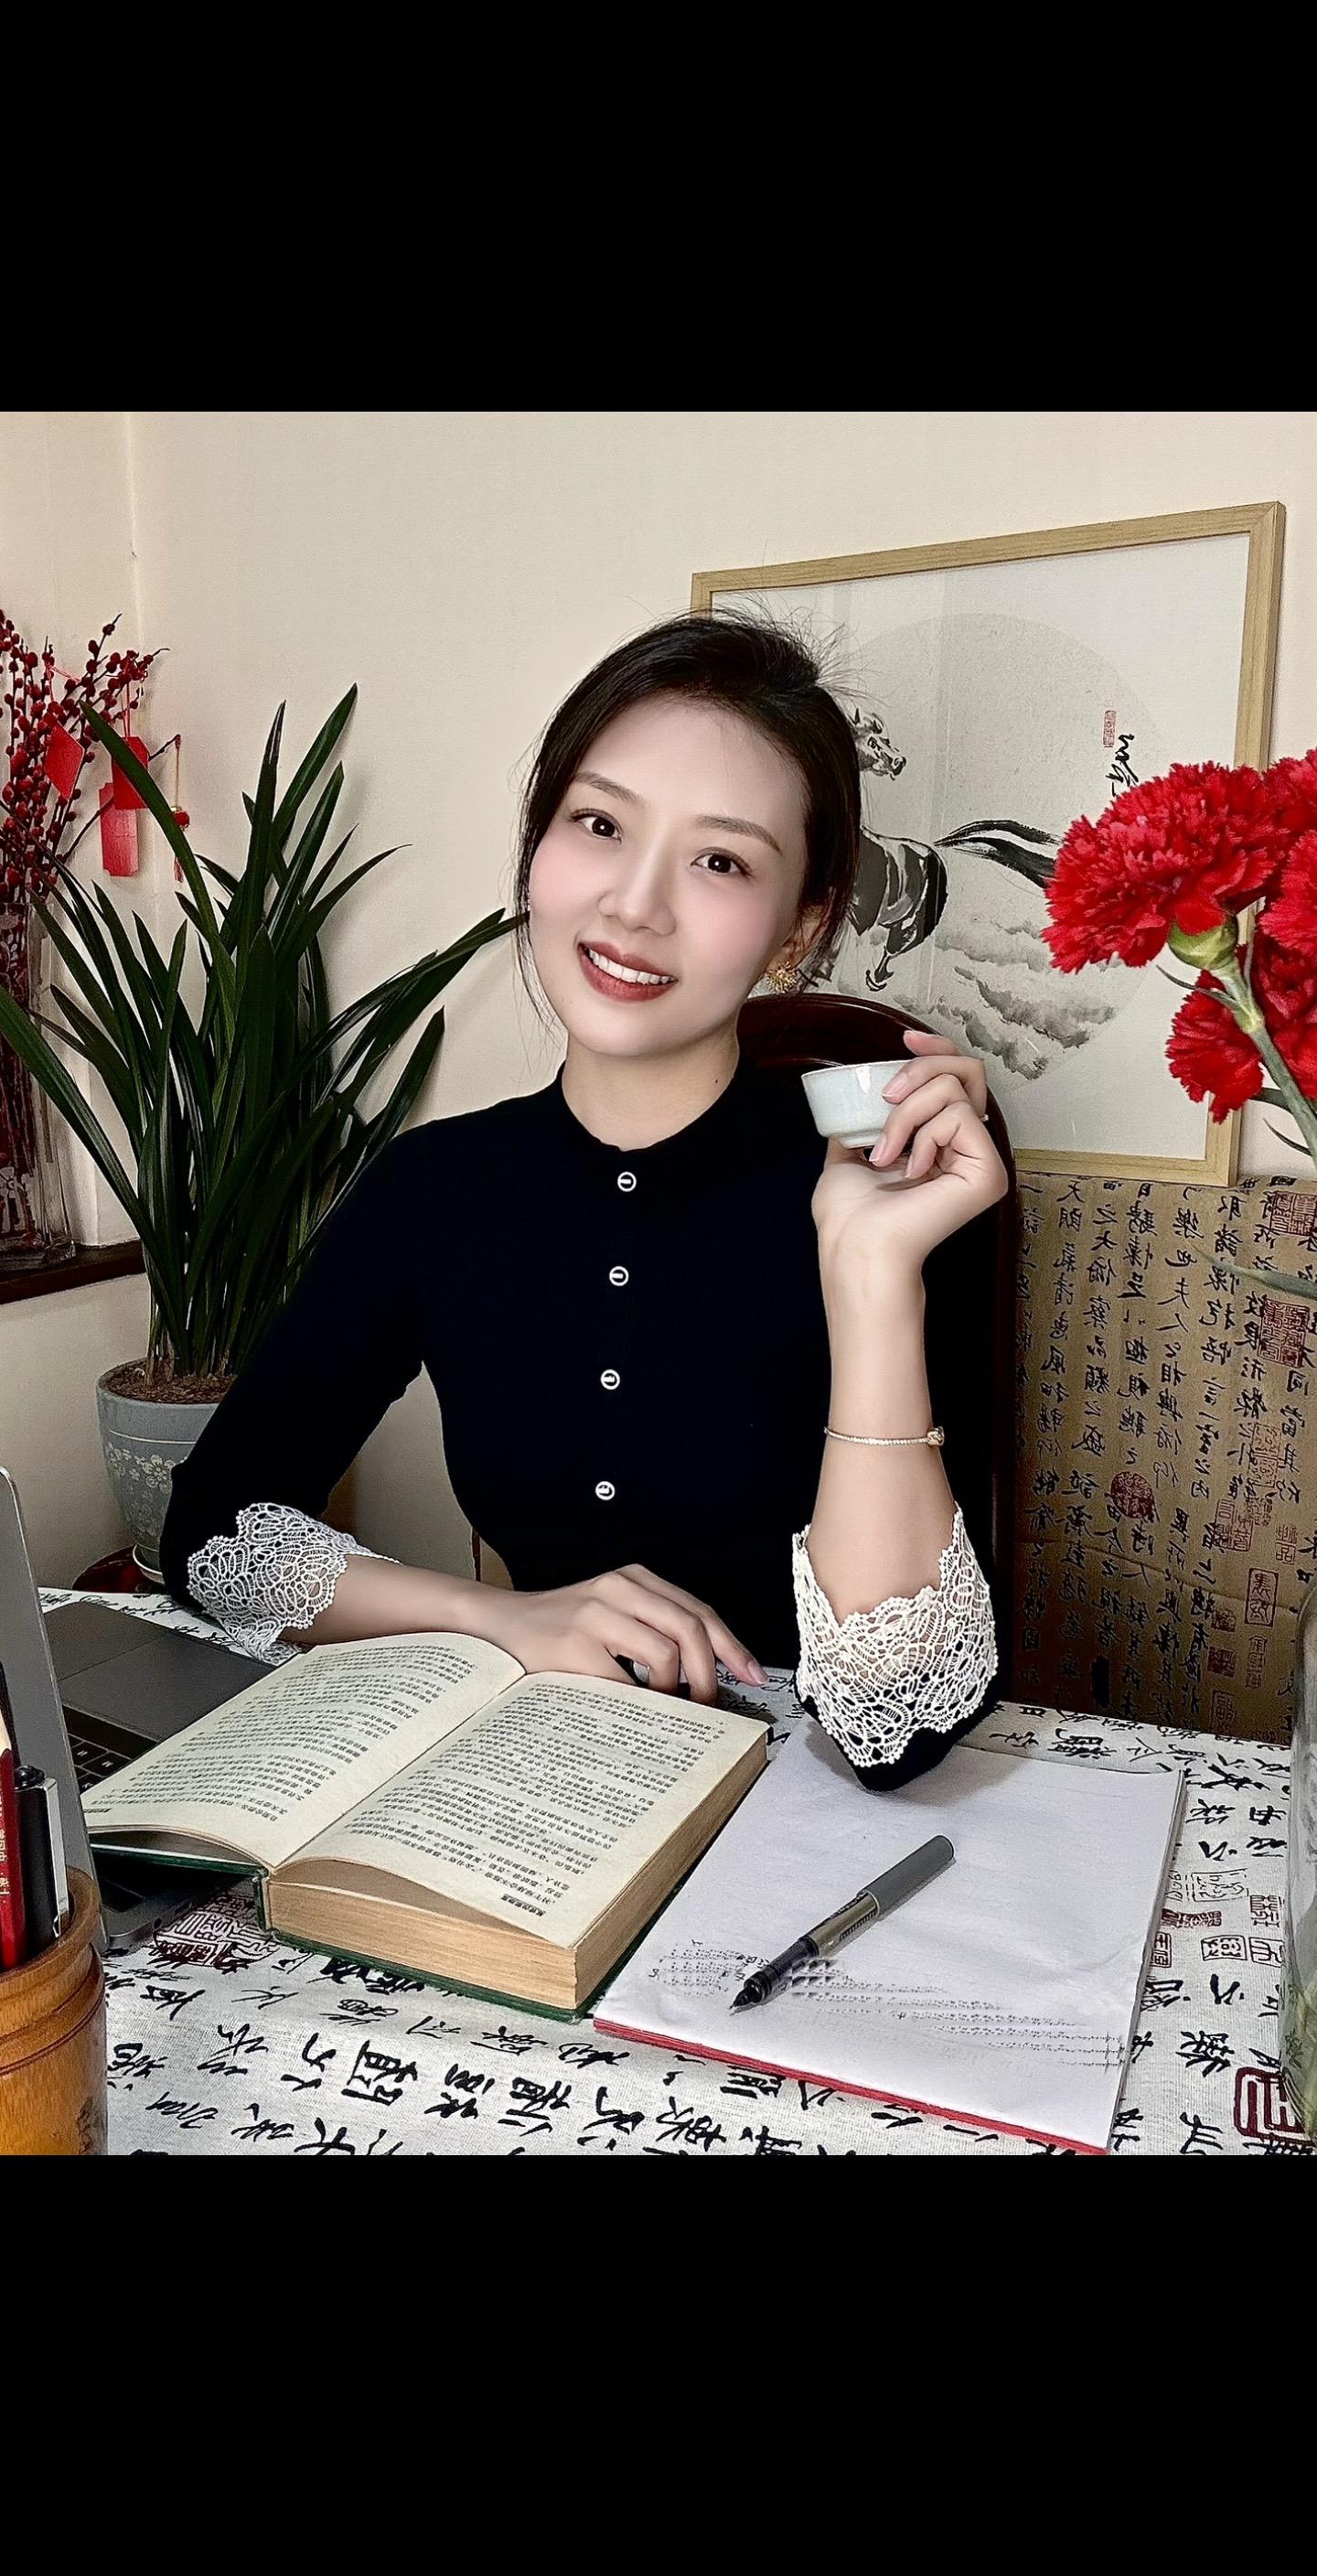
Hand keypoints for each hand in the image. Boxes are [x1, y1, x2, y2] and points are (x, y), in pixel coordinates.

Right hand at [475, 1564, 766, 1704]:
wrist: (496, 1626)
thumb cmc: (557, 1631)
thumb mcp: (611, 1616)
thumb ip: (652, 1632)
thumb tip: (706, 1677)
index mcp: (633, 1580)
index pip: (698, 1611)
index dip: (732, 1647)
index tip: (752, 1676)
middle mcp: (618, 1589)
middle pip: (691, 1628)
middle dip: (710, 1675)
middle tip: (709, 1705)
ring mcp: (595, 1615)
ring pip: (666, 1653)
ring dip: (676, 1691)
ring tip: (667, 1708)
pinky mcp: (574, 1646)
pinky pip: (625, 1682)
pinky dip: (641, 1702)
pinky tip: (637, 1712)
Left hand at [811, 1025, 1008, 1283]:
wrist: (855, 1244)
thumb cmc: (849, 1214)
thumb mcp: (849, 1150)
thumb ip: (864, 1121)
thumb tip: (859, 1096)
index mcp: (941, 1143)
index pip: (957, 1079)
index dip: (937, 1049)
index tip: (905, 1039)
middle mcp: (968, 1148)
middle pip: (967, 1071)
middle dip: (921, 1070)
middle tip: (887, 1098)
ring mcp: (983, 1160)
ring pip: (955, 1089)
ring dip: (906, 1113)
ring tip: (884, 1153)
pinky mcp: (988, 1171)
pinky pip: (958, 1116)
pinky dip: (923, 1134)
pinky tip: (911, 1170)